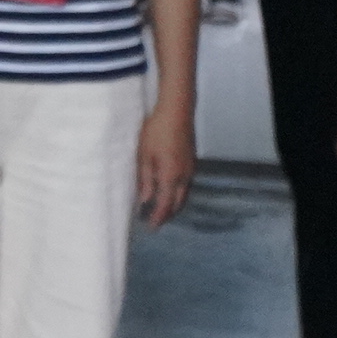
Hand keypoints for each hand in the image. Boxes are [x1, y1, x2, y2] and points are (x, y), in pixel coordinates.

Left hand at [133, 87, 195, 223]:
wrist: (177, 110)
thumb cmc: (157, 131)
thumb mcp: (145, 156)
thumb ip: (146, 180)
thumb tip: (145, 201)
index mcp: (171, 177)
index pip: (165, 205)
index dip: (158, 218)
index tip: (150, 227)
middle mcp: (184, 176)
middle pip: (177, 203)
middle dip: (167, 215)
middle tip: (155, 222)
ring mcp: (190, 168)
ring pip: (183, 194)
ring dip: (173, 205)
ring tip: (161, 209)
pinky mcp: (192, 161)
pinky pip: (186, 184)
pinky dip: (178, 193)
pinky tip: (170, 190)